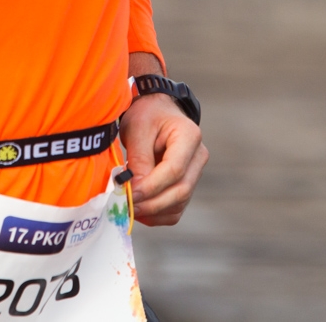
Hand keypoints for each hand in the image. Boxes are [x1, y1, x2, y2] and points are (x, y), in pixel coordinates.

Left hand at [121, 92, 206, 225]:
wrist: (157, 111)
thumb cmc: (147, 115)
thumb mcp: (137, 129)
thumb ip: (139, 160)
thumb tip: (135, 191)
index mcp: (190, 136)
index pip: (174, 170)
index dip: (151, 186)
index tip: (129, 194)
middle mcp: (198, 157)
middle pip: (181, 190)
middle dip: (152, 203)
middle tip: (126, 207)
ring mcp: (195, 173)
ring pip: (179, 204)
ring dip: (153, 212)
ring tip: (129, 208)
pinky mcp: (186, 185)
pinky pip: (175, 208)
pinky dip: (157, 215)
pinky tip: (139, 210)